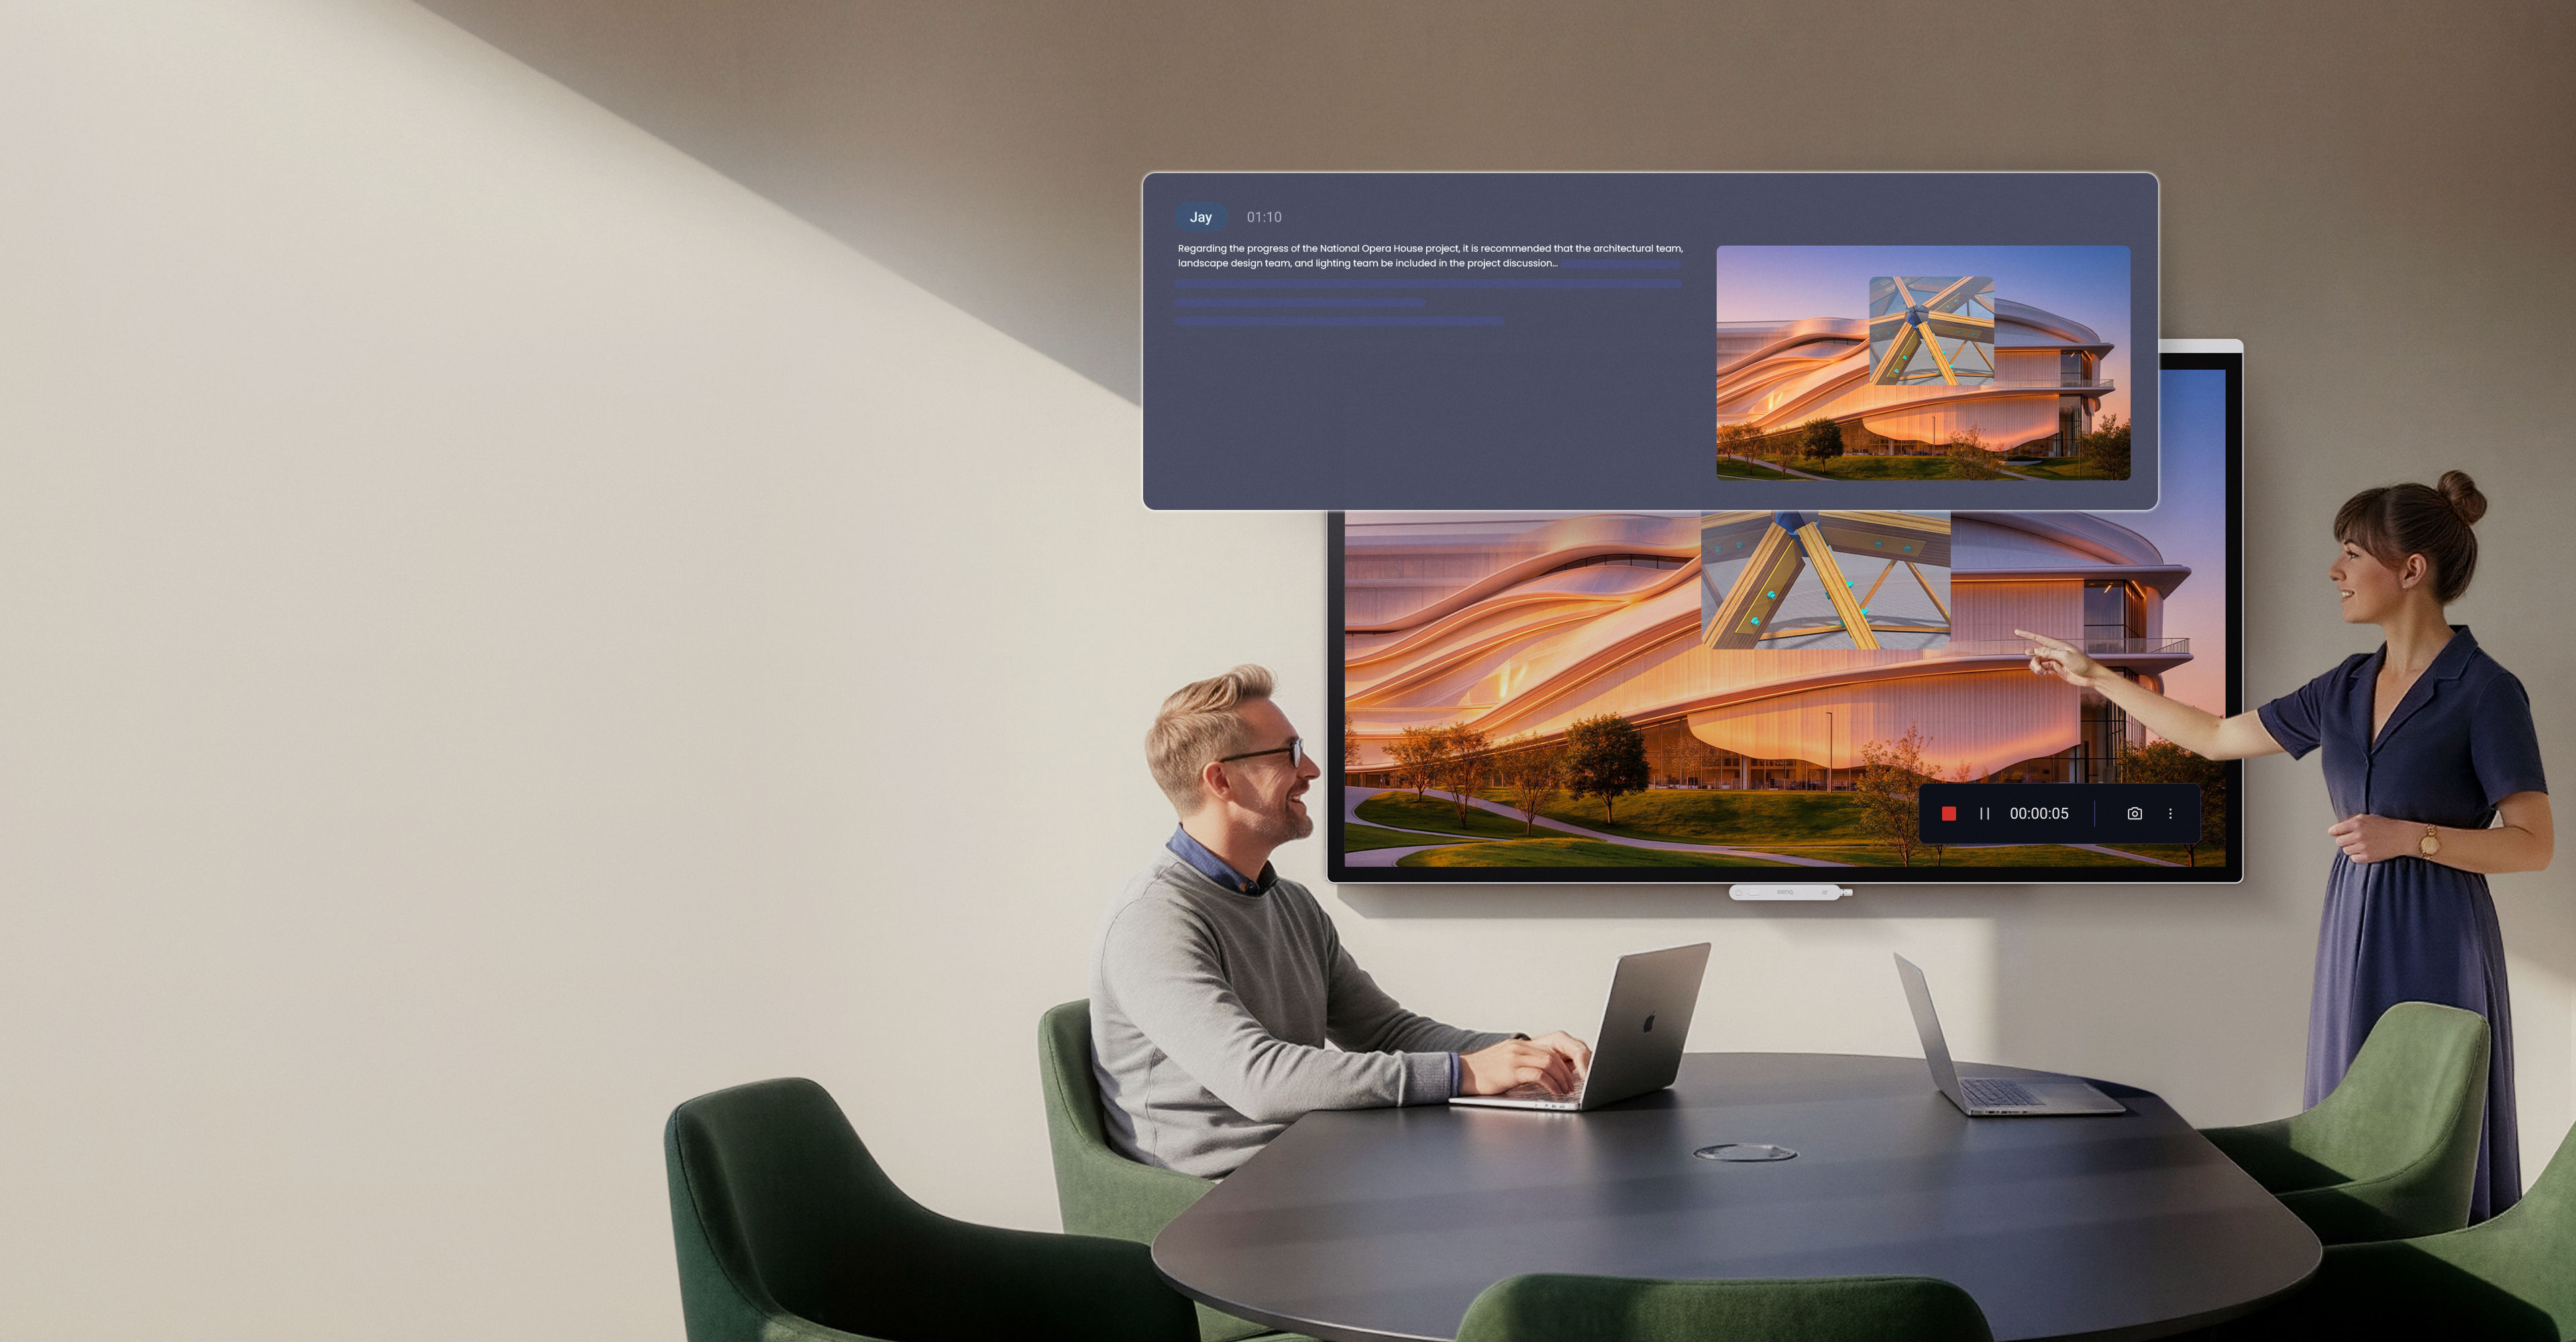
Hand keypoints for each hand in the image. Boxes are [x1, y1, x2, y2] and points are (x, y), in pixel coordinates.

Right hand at [1461, 1032, 1590, 1096]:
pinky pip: (1538, 1075)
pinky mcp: (1510, 1071)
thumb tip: (1546, 1073)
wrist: (1461, 1073)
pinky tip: (1554, 1092)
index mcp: (1519, 1045)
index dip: (1565, 1061)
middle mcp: (1518, 1048)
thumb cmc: (1484, 1073)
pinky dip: (1551, 1084)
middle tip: (1572, 1085)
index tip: (1572, 1073)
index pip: (1550, 1048)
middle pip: (1553, 1054)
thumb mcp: (1506, 1062)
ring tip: (1565, 1090)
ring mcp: (1514, 1058)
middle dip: (1567, 1071)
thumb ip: (1524, 1063)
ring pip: (1549, 1062)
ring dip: (1562, 1078)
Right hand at [2015, 629, 2101, 686]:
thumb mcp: (2065, 656)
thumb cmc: (2081, 663)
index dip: (2027, 634)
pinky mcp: (2055, 669)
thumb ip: (2050, 652)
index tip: (2016, 631)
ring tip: (2041, 671)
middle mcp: (2054, 652)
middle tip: (2035, 661)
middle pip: (2036, 651)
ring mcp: (2054, 660)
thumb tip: (2036, 650)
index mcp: (2057, 645)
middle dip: (2032, 656)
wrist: (2090, 676)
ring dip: (2036, 666)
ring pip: (2038, 661)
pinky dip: (2040, 671)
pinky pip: (2042, 669)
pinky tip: (2044, 673)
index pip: (2039, 638)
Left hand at [2329, 814, 2423, 863]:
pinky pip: (2354, 859)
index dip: (2335, 832)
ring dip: (2351, 848)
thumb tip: (2336, 830)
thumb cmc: (2386, 825)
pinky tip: (2365, 851)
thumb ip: (2351, 823)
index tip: (2335, 834)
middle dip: (2344, 840)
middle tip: (2352, 839)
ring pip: (2345, 851)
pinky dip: (2357, 856)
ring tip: (2361, 845)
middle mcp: (2358, 835)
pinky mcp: (2368, 857)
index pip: (2335, 830)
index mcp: (2357, 823)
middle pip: (2339, 842)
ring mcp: (2363, 847)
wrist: (2403, 836)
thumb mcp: (2367, 818)